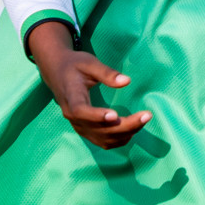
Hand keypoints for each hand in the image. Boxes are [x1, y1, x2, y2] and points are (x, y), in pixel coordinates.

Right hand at [27, 20, 151, 148]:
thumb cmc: (74, 65)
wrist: (57, 73)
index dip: (96, 116)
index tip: (115, 115)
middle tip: (147, 115)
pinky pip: (103, 141)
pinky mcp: (85, 131)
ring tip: (143, 120)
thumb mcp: (89, 63)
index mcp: (71, 98)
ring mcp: (79, 126)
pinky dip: (119, 139)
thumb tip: (127, 81)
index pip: (81, 111)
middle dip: (125, 126)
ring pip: (103, 139)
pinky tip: (133, 129)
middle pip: (99, 129)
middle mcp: (73, 117)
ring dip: (125, 133)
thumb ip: (107, 73)